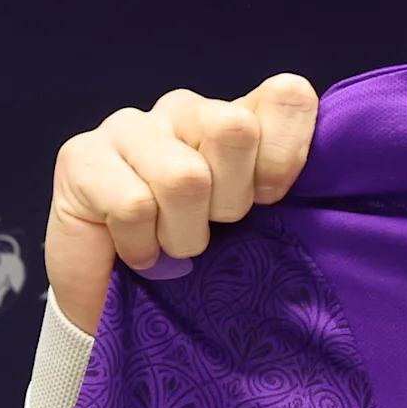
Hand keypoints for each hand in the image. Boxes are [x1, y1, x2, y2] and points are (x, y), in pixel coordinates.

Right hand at [44, 75, 318, 332]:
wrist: (123, 311)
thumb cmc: (201, 267)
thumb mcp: (260, 228)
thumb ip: (286, 186)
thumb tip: (325, 170)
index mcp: (237, 116)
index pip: (286, 96)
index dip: (284, 157)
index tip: (268, 202)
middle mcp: (185, 109)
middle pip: (233, 128)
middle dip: (229, 201)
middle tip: (212, 228)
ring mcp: (129, 127)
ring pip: (183, 176)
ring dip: (181, 233)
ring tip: (170, 245)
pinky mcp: (80, 156)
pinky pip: (133, 204)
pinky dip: (140, 245)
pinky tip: (135, 250)